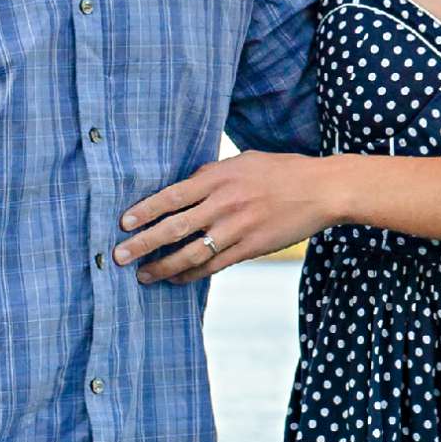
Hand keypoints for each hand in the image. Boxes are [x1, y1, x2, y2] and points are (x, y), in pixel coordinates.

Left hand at [117, 152, 336, 284]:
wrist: (322, 189)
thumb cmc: (282, 171)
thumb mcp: (244, 162)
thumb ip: (212, 175)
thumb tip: (182, 187)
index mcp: (219, 177)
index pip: (172, 196)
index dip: (145, 211)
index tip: (123, 223)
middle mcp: (224, 203)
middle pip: (174, 227)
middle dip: (142, 244)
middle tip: (118, 256)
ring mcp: (237, 228)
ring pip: (191, 253)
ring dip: (163, 267)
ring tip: (143, 276)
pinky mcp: (250, 248)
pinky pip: (214, 265)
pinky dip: (192, 274)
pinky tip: (176, 280)